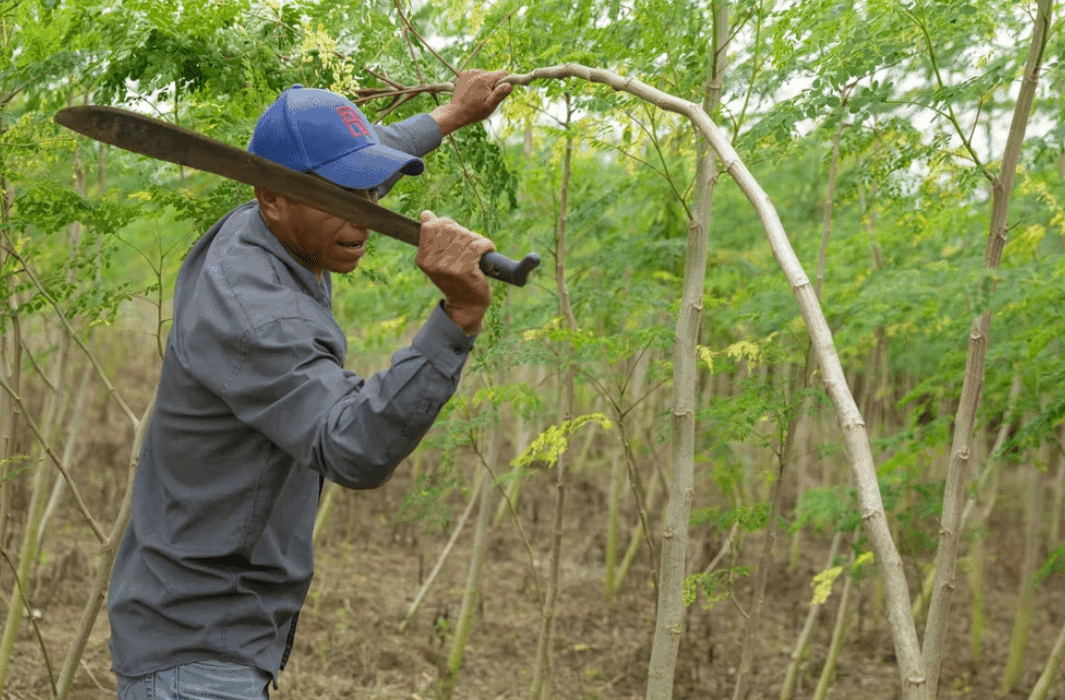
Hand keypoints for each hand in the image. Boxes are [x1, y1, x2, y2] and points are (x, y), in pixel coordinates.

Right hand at [417, 211, 494, 333]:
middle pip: (450, 228)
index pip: (431, 226)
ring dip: (476, 240)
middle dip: (464, 233)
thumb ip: (433, 238)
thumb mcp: (438, 260)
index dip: (447, 225)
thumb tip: (426, 214)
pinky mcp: (465, 269)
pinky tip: (487, 251)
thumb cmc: (455, 279)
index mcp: (423, 258)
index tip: (457, 236)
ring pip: (465, 236)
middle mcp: (432, 261)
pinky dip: (486, 245)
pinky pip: (478, 244)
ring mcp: (448, 265)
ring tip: (478, 251)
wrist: (466, 305)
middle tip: (470, 245)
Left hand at [430, 69, 513, 136]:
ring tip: (478, 96)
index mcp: (484, 79)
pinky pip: (477, 75)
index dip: (504, 83)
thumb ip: (500, 94)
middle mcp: (477, 72)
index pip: (502, 73)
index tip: (499, 92)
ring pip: (485, 75)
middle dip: (493, 85)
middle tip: (486, 97)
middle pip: (493, 75)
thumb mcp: (489, 106)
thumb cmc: (474, 111)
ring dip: (485, 84)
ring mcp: (469, 72)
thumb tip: (509, 84)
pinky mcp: (464, 74)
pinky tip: (473, 91)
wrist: (456, 112)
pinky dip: (477, 82)